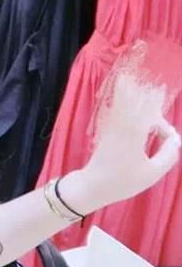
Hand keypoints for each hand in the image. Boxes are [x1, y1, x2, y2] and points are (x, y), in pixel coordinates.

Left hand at [75, 68, 180, 211]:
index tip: (165, 112)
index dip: (158, 99)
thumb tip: (176, 139)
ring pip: (123, 101)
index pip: (150, 106)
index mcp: (135, 132)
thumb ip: (169, 154)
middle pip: (136, 99)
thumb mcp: (152, 173)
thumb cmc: (123, 181)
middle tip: (155, 90)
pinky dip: (123, 100)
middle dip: (147, 94)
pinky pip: (117, 109)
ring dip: (132, 93)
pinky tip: (126, 95)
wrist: (92, 185)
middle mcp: (123, 124)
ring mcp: (112, 126)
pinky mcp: (107, 130)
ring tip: (133, 80)